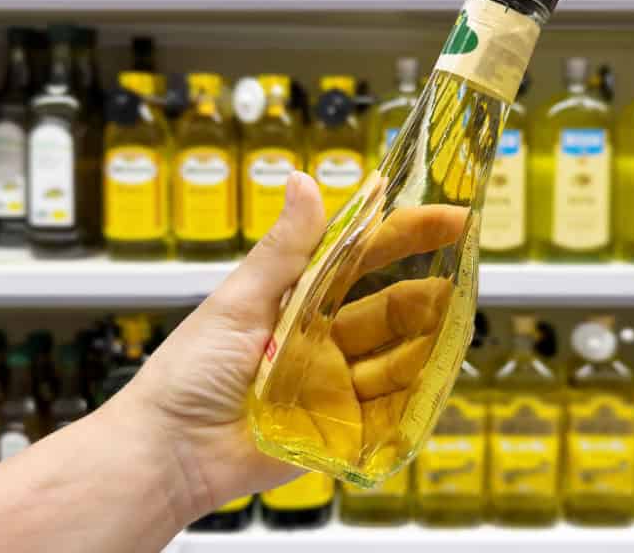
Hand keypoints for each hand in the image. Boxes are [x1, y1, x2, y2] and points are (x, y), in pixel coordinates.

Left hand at [117, 171, 466, 520]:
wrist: (169, 453)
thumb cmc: (189, 373)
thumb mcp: (239, 300)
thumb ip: (283, 249)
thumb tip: (302, 179)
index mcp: (298, 300)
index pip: (361, 259)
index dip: (403, 236)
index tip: (445, 217)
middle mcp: (322, 340)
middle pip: (388, 311)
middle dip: (427, 291)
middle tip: (464, 271)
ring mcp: (334, 386)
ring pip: (396, 359)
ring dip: (428, 341)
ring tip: (458, 323)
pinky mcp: (339, 431)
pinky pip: (387, 412)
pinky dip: (415, 396)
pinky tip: (437, 378)